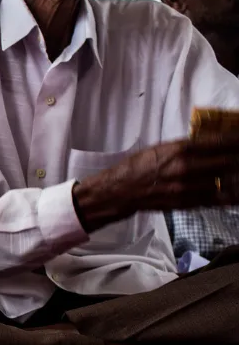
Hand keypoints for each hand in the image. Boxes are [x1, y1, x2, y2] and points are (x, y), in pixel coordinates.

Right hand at [73, 136, 238, 232]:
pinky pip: (214, 200)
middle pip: (226, 162)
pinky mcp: (185, 203)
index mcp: (179, 149)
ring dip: (236, 179)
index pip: (219, 142)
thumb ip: (185, 147)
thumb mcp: (160, 149)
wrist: (117, 193)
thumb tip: (209, 144)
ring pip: (225, 183)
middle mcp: (186, 168)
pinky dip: (229, 196)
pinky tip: (236, 194)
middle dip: (238, 159)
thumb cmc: (135, 168)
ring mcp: (187, 188)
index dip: (237, 140)